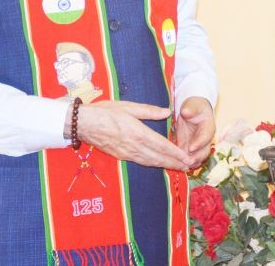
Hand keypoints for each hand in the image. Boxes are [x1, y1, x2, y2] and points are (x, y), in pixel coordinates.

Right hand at [77, 100, 193, 170]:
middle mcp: (134, 146)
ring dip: (166, 165)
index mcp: (138, 133)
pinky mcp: (121, 156)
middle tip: (190, 166)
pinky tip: (160, 164)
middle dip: (175, 163)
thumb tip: (167, 112)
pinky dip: (153, 164)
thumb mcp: (128, 107)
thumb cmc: (105, 112)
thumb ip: (149, 111)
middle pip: (158, 158)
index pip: (161, 146)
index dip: (176, 153)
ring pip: (151, 162)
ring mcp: (127, 153)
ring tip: (180, 167)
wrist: (83, 124)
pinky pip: (141, 162)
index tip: (188, 158)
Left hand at [175, 96, 215, 168]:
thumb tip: (186, 112)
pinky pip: (191, 159)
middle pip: (204, 151)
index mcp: (208, 127)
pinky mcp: (191, 150)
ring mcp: (199, 146)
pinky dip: (185, 164)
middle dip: (196, 157)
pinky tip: (178, 168)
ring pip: (198, 158)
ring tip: (182, 167)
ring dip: (191, 163)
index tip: (191, 148)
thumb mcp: (192, 105)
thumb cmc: (194, 107)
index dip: (199, 143)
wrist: (194, 112)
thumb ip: (190, 109)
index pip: (206, 136)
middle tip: (187, 162)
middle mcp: (206, 139)